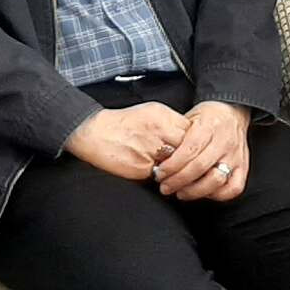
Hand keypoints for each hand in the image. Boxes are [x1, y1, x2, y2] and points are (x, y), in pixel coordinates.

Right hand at [64, 103, 189, 180]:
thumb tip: (191, 134)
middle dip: (191, 157)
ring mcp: (151, 150)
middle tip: (190, 163)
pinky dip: (163, 177)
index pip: (192, 131)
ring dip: (179, 170)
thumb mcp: (151, 112)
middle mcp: (159, 132)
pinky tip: (159, 174)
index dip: (195, 141)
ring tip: (176, 170)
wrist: (95, 133)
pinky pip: (162, 176)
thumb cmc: (123, 123)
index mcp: (163, 116)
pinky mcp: (143, 167)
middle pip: (188, 148)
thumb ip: (172, 122)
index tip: (195, 147)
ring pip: (178, 165)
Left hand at [154, 102, 250, 201]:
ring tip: (181, 192)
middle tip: (165, 186)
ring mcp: (236, 155)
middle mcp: (224, 141)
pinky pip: (234, 188)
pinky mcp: (244, 166)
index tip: (160, 173)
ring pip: (217, 180)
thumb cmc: (207, 117)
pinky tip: (204, 193)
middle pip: (200, 167)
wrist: (232, 111)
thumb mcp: (189, 118)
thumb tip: (159, 157)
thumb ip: (178, 136)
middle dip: (178, 181)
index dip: (172, 165)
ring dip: (195, 191)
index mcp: (209, 126)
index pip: (189, 150)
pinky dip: (218, 195)